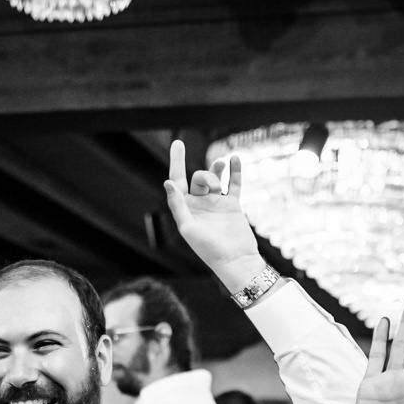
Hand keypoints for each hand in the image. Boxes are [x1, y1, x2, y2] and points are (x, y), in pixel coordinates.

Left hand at [163, 140, 264, 289]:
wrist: (235, 260)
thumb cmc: (208, 249)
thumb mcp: (188, 228)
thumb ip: (178, 205)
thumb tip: (168, 183)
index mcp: (185, 209)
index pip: (177, 181)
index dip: (176, 162)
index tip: (178, 143)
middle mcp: (199, 205)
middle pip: (197, 178)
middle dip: (204, 176)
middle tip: (213, 186)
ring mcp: (216, 203)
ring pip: (214, 178)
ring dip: (216, 170)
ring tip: (222, 167)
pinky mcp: (232, 205)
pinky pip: (233, 184)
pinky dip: (235, 172)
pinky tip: (235, 159)